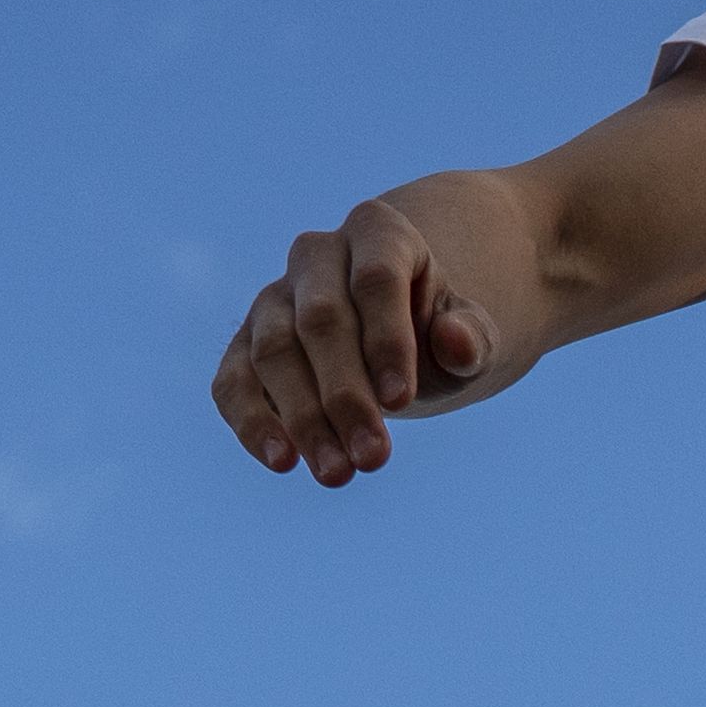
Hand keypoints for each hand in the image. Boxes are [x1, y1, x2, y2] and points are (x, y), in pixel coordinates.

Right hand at [214, 196, 498, 486]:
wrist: (394, 338)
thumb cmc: (434, 334)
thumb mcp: (468, 333)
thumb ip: (471, 337)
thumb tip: (458, 343)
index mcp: (377, 232)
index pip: (375, 279)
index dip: (385, 340)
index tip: (401, 402)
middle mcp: (316, 256)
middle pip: (320, 320)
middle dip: (345, 394)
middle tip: (374, 459)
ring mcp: (273, 298)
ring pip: (273, 352)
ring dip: (303, 418)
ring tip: (337, 474)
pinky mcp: (244, 345)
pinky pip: (233, 380)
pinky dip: (252, 422)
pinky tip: (283, 462)